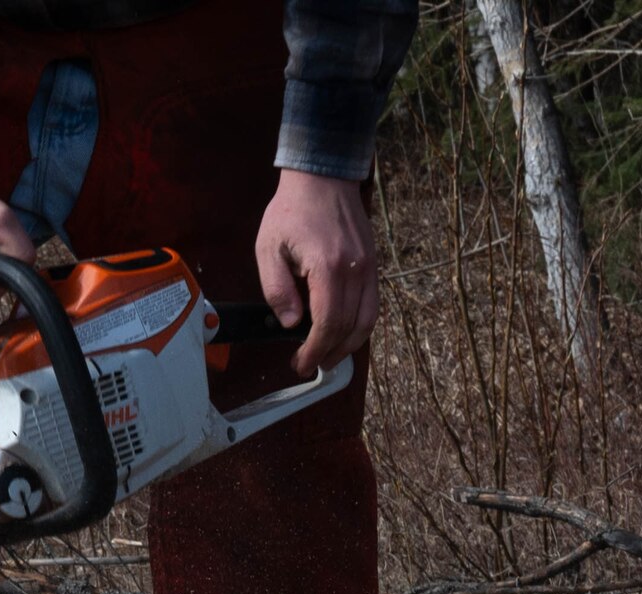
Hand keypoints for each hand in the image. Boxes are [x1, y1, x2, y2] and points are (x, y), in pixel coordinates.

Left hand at [254, 171, 377, 376]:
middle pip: (349, 328)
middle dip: (329, 354)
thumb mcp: (269, 248)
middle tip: (308, 366)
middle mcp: (355, 270)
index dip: (315, 350)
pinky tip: (341, 335)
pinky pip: (372, 305)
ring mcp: (368, 267)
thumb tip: (292, 323)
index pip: (328, 322)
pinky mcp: (372, 265)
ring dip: (348, 346)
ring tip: (326, 358)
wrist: (323, 178)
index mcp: (328, 266)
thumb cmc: (291, 211)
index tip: (300, 363)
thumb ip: (277, 289)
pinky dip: (359, 326)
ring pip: (367, 321)